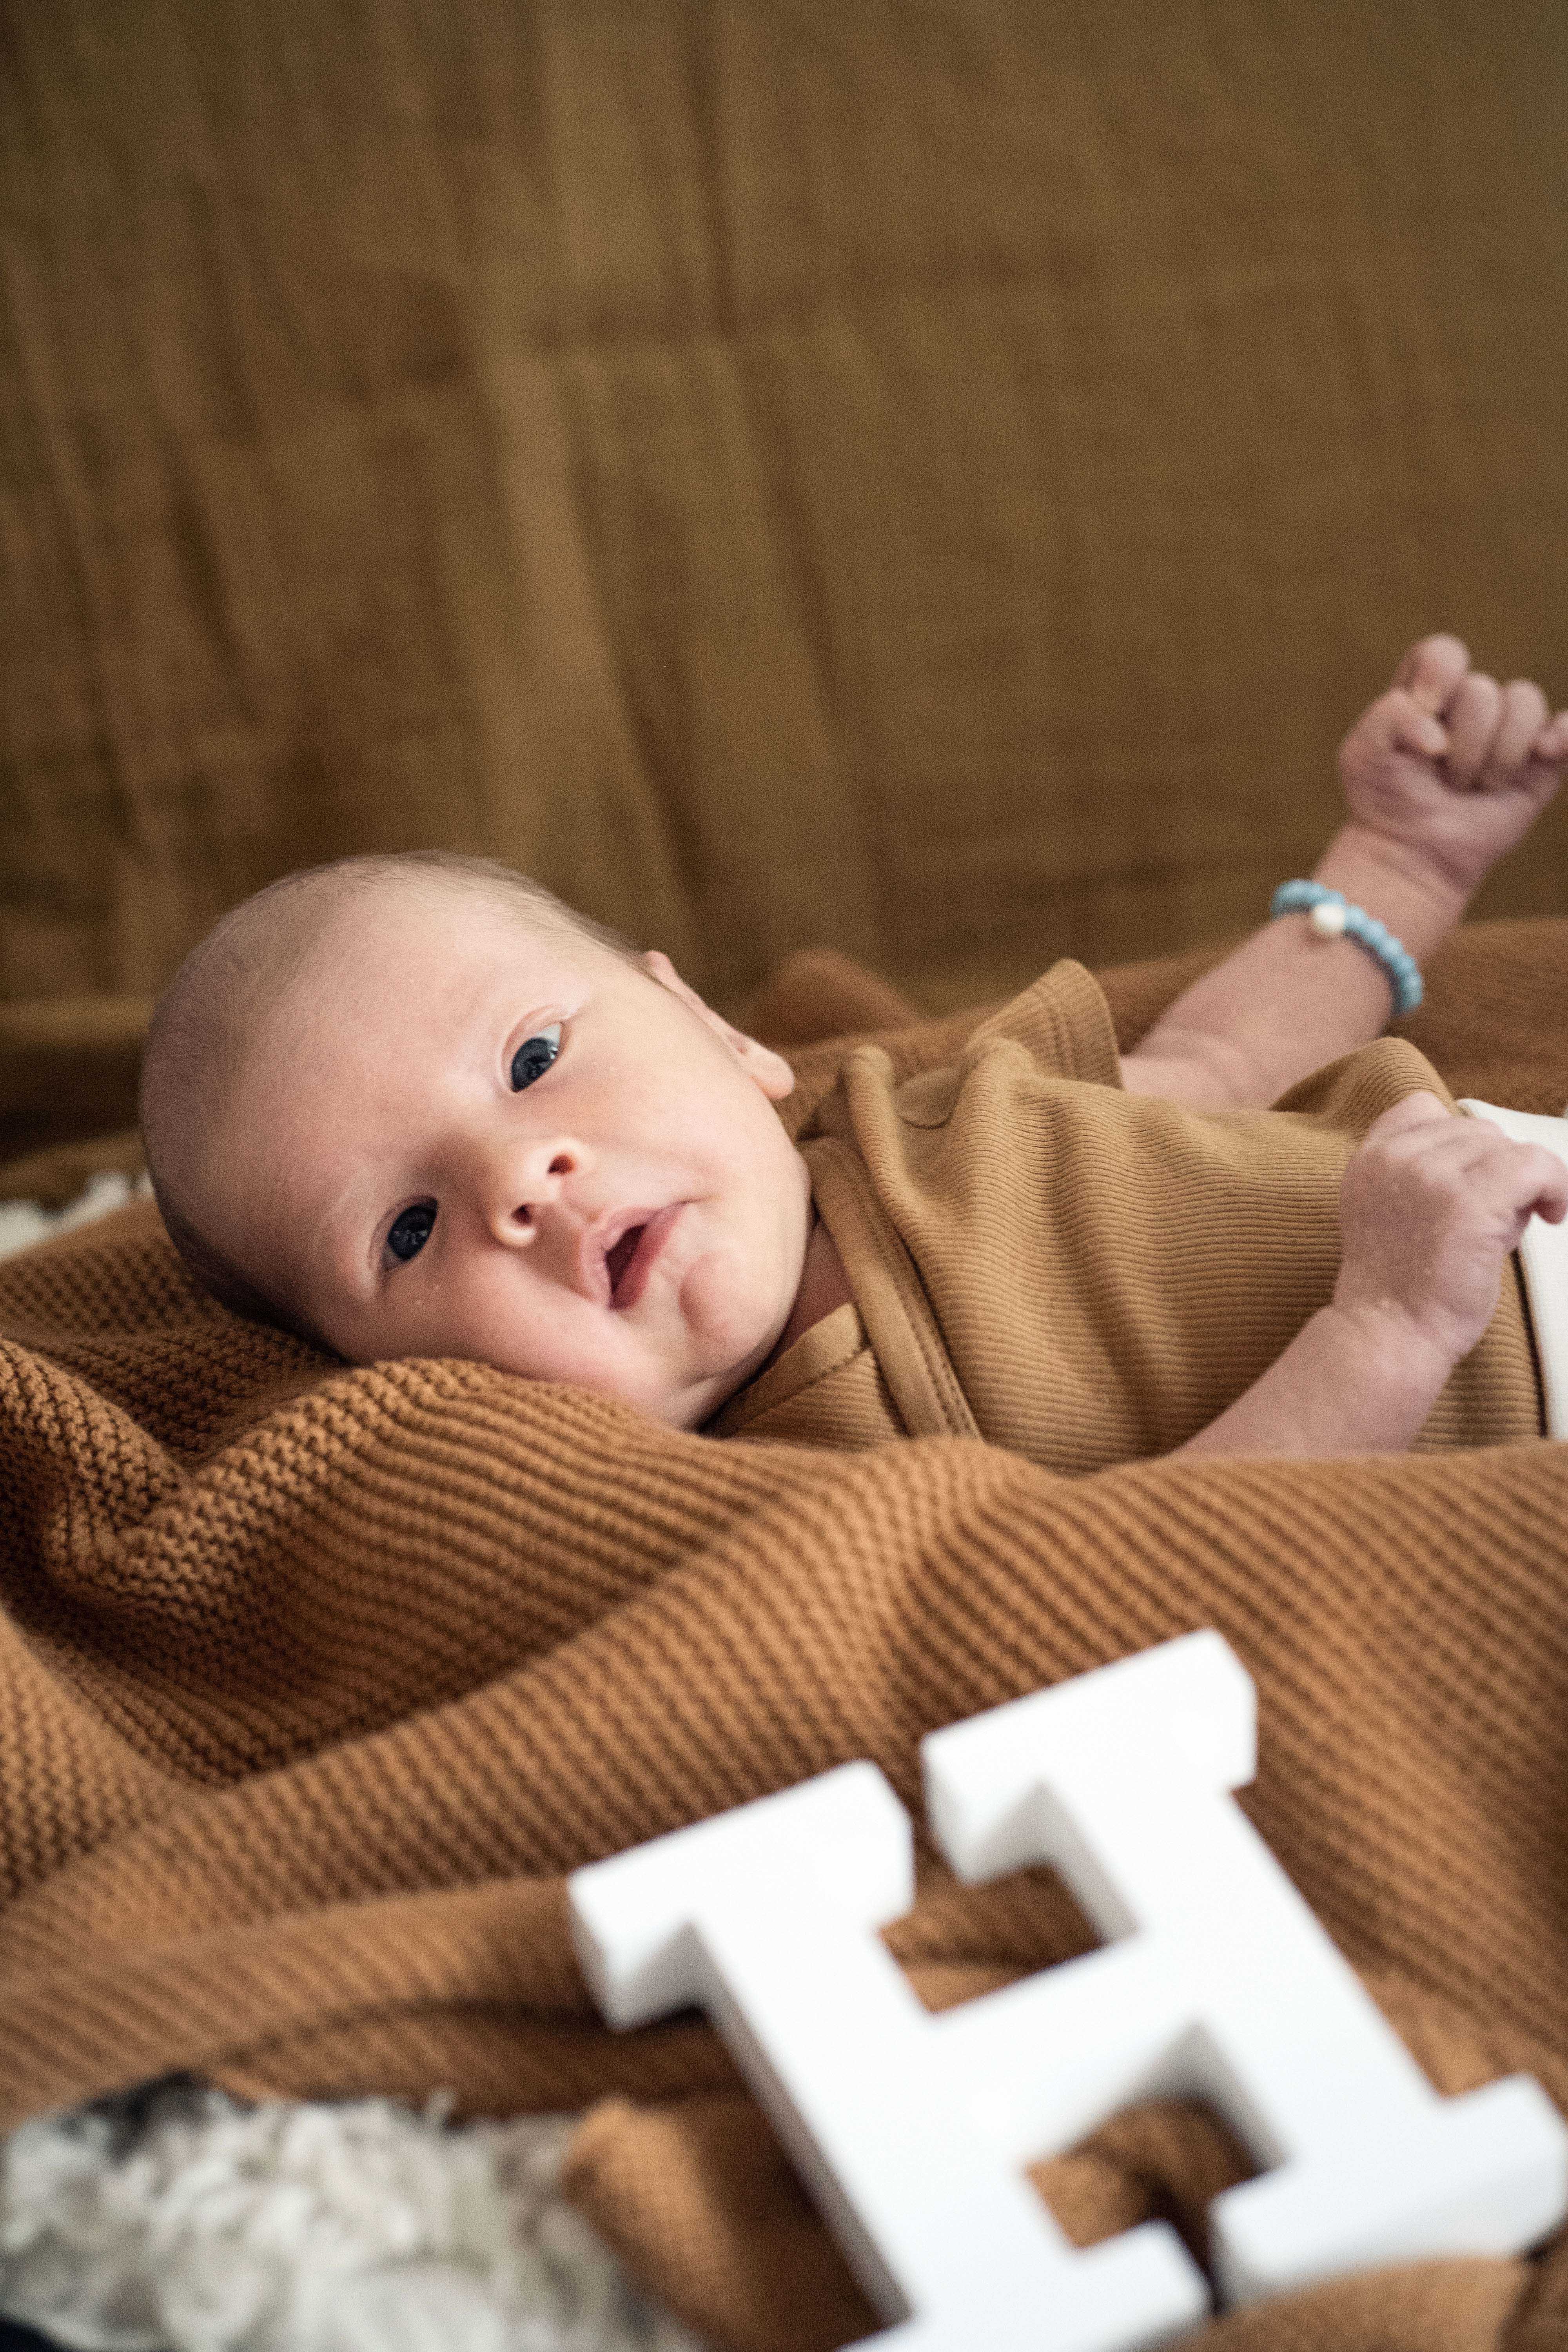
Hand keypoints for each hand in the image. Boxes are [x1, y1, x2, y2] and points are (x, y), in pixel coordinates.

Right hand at [1334, 1092, 1567, 1370]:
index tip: (1468, 1183)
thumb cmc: (1401, 1287)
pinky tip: (1552, 1215)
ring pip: (1507, 1147)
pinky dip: (1555, 1187)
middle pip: (1474, 1130)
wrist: (1389, 1335)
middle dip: (1492, 1169)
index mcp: (1369, 1159)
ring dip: (1521, 1184)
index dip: (1457, 1142)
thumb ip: (1423, 1175)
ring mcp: (1431, 1175)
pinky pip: (1536, 1166)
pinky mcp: (1470, 1199)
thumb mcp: (1387, 1212)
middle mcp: (1395, 1157)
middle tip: (1492, 1219)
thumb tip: (1499, 1160)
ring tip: (1508, 1228)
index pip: (1423, 1108)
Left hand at [1338, 635, 1567, 898]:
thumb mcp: (1362, 754)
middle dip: (1461, 746)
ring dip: (1494, 759)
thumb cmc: (1385, 799)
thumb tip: (1440, 736)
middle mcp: (1471, 705)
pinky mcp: (1541, 761)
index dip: (1440, 675)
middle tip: (1442, 777)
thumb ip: (1390, 716)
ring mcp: (1507, 731)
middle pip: (1482, 691)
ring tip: (1471, 787)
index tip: (1426, 708)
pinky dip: (1561, 735)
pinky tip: (1543, 753)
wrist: (1411, 854)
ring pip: (1524, 704)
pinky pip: (1566, 726)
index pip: (1444, 653)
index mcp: (1428, 692)